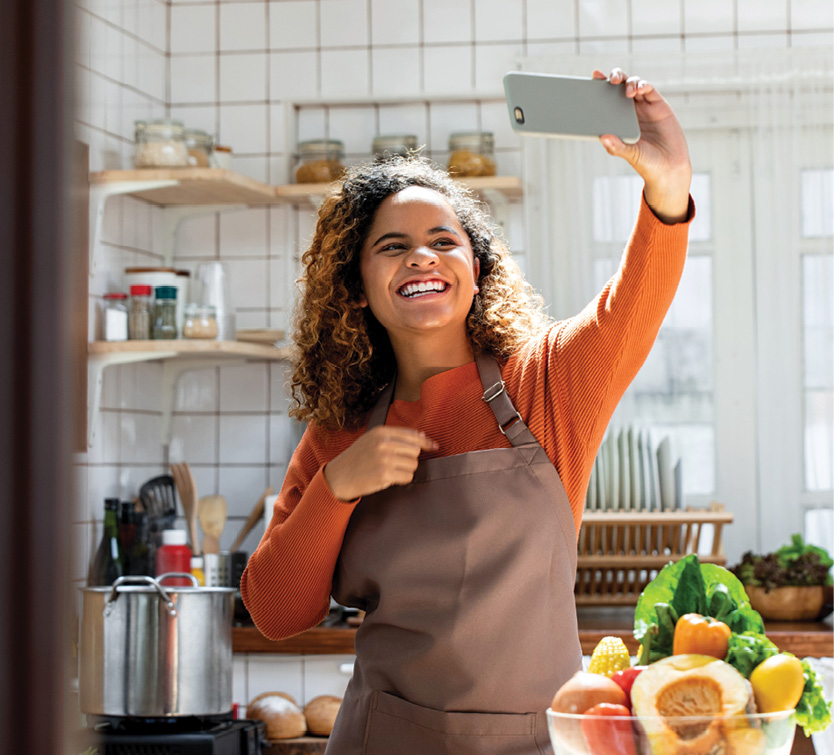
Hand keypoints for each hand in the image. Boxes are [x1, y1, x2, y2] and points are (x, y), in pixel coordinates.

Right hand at [323, 426, 437, 500]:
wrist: (339, 476)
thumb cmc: (358, 457)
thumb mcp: (372, 439)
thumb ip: (396, 436)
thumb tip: (422, 436)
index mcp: (381, 432)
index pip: (412, 435)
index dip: (426, 442)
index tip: (434, 446)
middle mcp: (383, 443)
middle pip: (415, 451)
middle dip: (410, 458)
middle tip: (396, 462)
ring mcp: (384, 459)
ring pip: (413, 464)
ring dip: (406, 470)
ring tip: (390, 470)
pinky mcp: (384, 475)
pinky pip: (407, 477)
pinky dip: (402, 479)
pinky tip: (389, 478)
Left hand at [593, 68, 691, 223]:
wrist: (669, 168)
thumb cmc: (646, 163)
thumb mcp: (630, 155)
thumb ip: (617, 146)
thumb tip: (602, 137)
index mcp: (617, 122)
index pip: (605, 100)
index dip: (599, 87)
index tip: (594, 77)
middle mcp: (629, 112)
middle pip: (619, 87)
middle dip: (614, 78)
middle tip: (610, 79)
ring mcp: (644, 107)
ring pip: (633, 84)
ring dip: (628, 82)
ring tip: (627, 90)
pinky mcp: (658, 105)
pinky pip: (649, 90)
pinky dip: (643, 85)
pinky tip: (638, 88)